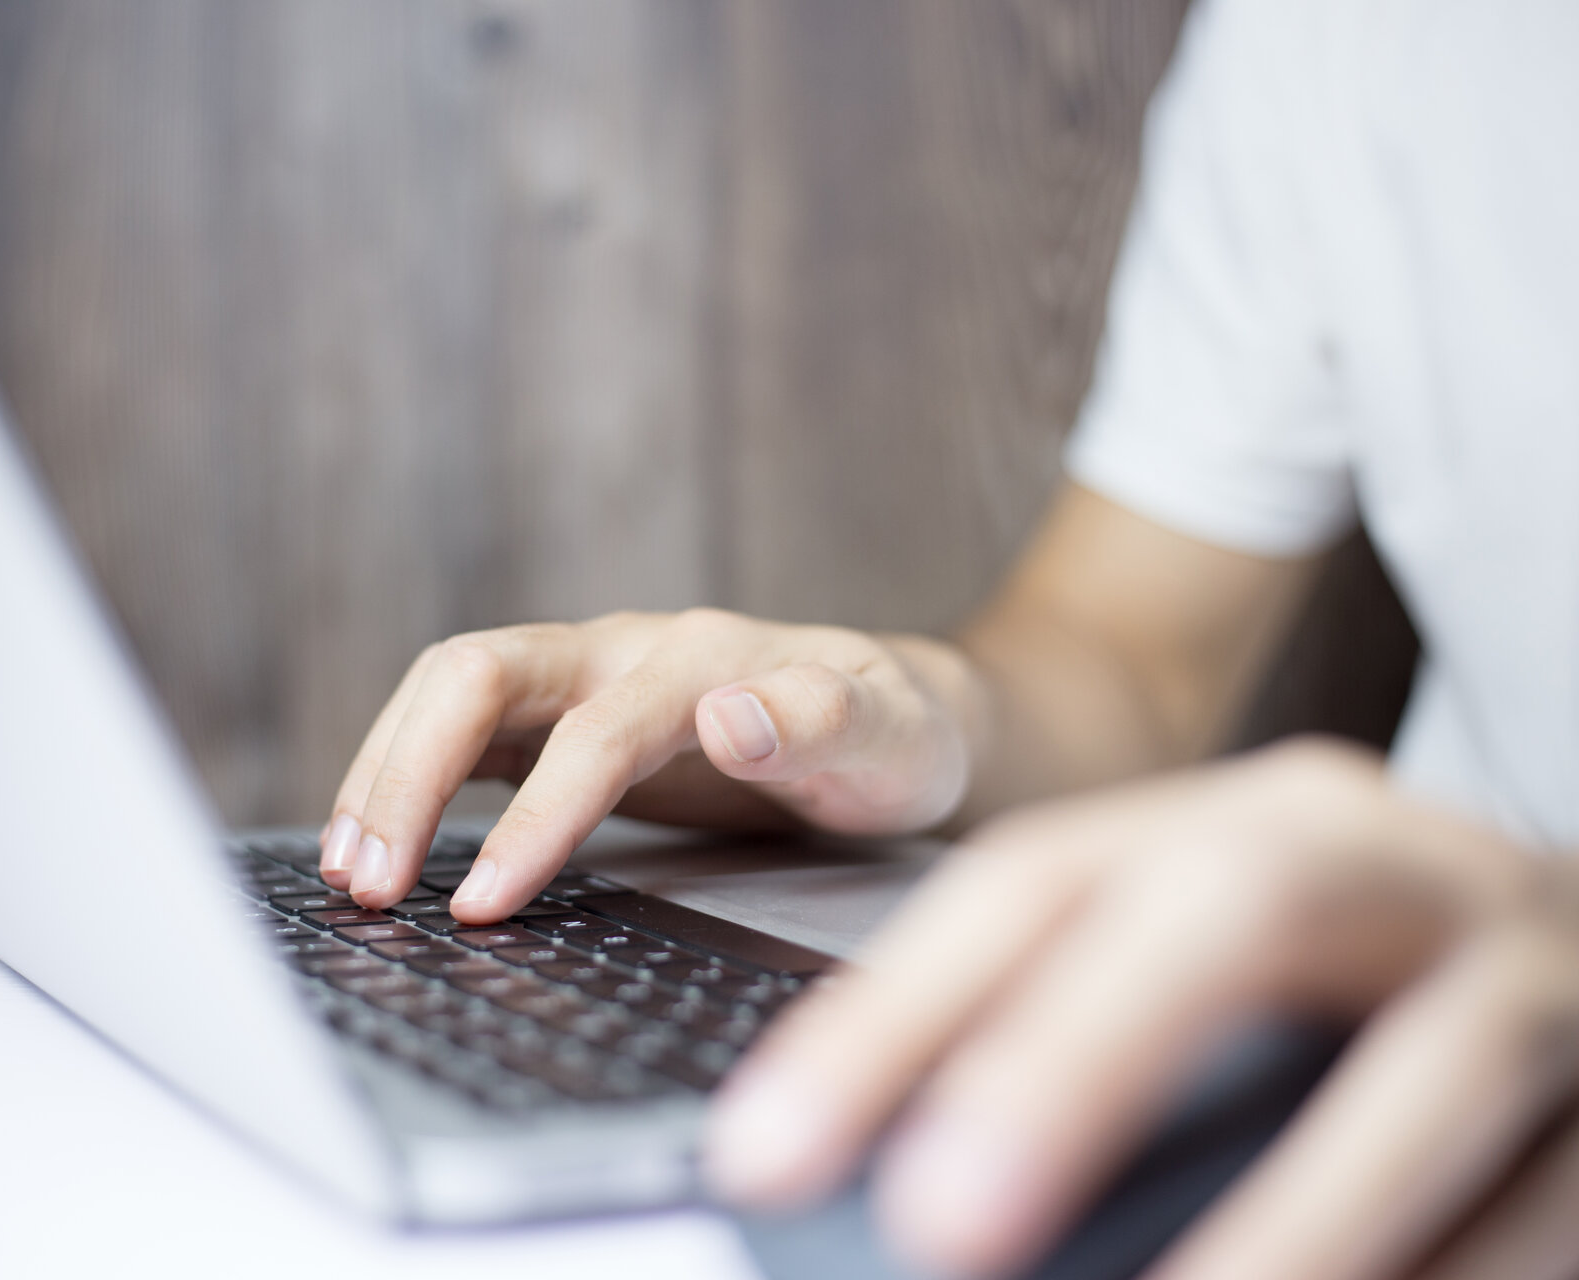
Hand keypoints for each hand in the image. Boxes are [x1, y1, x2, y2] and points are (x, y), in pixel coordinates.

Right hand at [316, 609, 980, 918]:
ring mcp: (585, 677)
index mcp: (698, 656)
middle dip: (409, 773)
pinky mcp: (562, 714)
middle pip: (478, 674)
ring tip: (349, 872)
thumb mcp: (893, 734)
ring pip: (450, 693)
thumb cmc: (896, 732)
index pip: (590, 730)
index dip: (536, 816)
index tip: (484, 903)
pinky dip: (407, 779)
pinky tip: (378, 847)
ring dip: (388, 772)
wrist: (896, 713)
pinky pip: (462, 730)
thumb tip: (732, 716)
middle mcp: (624, 650)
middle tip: (366, 884)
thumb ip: (827, 719)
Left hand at [705, 738, 1578, 1279]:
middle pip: (1222, 912)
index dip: (890, 1021)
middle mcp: (1384, 860)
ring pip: (1426, 1073)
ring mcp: (1532, 963)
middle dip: (1073, 1064)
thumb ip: (1079, 1046)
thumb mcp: (1218, 973)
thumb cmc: (1363, 991)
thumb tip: (899, 1191)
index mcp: (1240, 820)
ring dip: (1292, 1226)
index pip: (1031, 887)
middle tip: (938, 1224)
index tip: (764, 1158)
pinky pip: (1547, 1203)